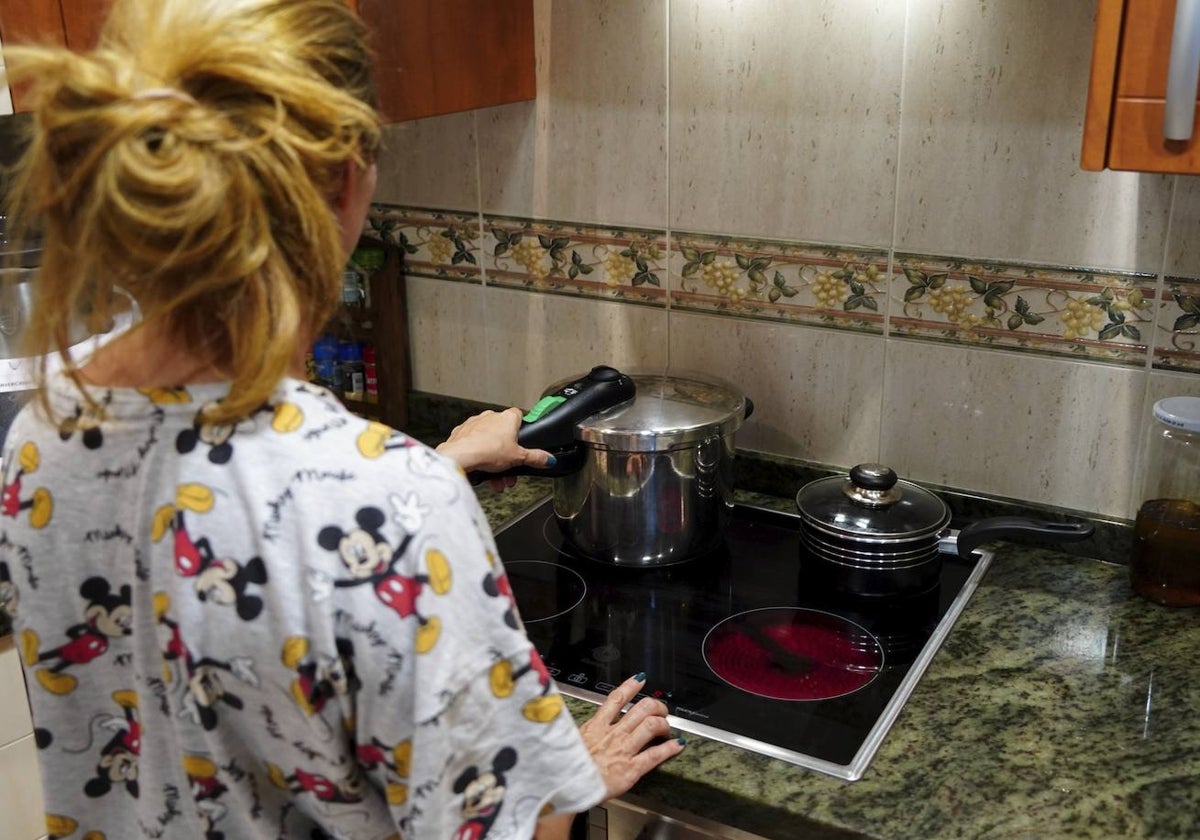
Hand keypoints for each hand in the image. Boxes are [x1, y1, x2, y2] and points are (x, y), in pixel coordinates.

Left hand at [435, 407, 552, 476]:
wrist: (460, 456)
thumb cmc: (487, 451)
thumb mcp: (519, 458)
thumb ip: (536, 457)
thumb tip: (548, 459)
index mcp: (507, 418)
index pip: (520, 416)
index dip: (522, 430)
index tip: (523, 443)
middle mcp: (490, 417)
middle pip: (504, 436)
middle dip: (507, 456)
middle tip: (509, 472)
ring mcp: (474, 424)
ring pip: (488, 442)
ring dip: (493, 461)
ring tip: (495, 479)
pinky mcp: (461, 433)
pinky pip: (474, 445)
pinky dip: (478, 456)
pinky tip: (480, 470)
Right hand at [578, 674, 684, 800]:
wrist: (568, 787)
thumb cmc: (568, 767)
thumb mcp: (571, 741)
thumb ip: (584, 732)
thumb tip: (589, 727)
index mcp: (596, 726)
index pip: (616, 699)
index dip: (630, 686)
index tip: (640, 679)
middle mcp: (613, 734)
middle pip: (641, 709)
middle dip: (655, 706)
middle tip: (660, 709)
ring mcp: (624, 750)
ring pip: (650, 726)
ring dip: (663, 724)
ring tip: (666, 726)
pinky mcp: (631, 769)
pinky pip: (655, 754)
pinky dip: (669, 748)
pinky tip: (677, 745)